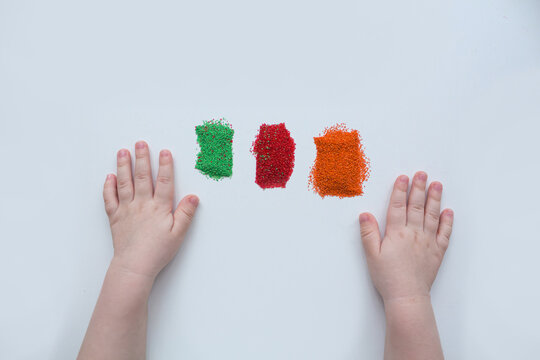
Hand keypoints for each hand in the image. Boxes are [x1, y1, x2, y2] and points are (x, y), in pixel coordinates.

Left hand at [103, 141, 198, 279]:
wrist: (134, 266)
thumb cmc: (157, 252)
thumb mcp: (178, 234)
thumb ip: (186, 214)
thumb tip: (193, 197)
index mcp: (159, 208)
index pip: (164, 182)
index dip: (165, 166)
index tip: (164, 152)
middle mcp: (142, 204)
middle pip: (143, 177)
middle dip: (142, 158)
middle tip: (140, 143)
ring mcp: (127, 210)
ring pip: (124, 183)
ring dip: (123, 166)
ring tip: (123, 152)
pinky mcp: (115, 218)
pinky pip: (110, 199)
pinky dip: (108, 187)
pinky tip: (110, 177)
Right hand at [359, 171, 453, 302]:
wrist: (407, 296)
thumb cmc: (387, 277)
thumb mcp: (371, 255)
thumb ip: (369, 233)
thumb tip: (365, 214)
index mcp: (396, 233)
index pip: (398, 206)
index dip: (400, 191)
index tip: (403, 178)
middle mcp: (414, 234)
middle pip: (416, 206)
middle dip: (419, 188)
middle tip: (422, 174)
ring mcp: (428, 241)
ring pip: (432, 215)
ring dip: (434, 199)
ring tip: (436, 185)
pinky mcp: (437, 252)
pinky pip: (444, 233)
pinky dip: (447, 222)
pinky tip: (448, 211)